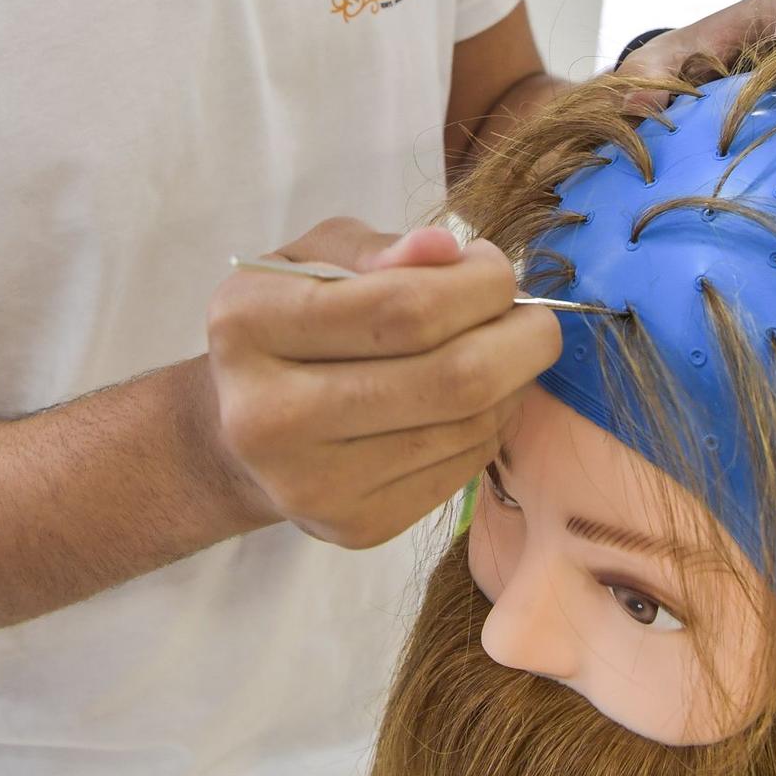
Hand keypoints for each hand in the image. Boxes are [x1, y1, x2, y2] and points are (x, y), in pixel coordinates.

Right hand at [205, 218, 560, 548]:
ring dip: (513, 382)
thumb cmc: (290, 321)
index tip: (494, 269)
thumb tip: (446, 249)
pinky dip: (491, 425)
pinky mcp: (355, 527)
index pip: (403, 307)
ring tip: (503, 351)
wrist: (242, 434)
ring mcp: (312, 484)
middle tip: (533, 317)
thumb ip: (380, 248)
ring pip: (468, 426)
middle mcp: (268, 415)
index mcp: (249, 325)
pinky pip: (462, 468)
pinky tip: (478, 400)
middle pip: (451, 378)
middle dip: (521, 338)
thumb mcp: (315, 259)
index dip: (478, 285)